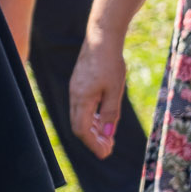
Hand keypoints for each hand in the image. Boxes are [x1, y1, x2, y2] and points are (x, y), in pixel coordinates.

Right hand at [69, 30, 128, 159]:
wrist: (101, 38)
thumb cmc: (110, 62)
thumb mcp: (115, 90)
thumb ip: (111, 112)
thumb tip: (108, 134)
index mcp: (82, 98)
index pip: (82, 130)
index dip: (93, 144)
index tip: (106, 154)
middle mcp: (74, 96)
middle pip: (78, 126)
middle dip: (93, 140)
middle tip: (109, 148)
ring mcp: (75, 90)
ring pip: (80, 117)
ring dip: (92, 129)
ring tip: (108, 137)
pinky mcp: (79, 85)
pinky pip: (81, 107)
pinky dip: (91, 118)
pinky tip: (103, 119)